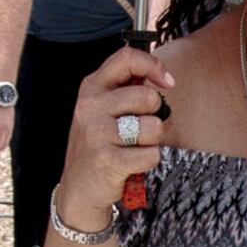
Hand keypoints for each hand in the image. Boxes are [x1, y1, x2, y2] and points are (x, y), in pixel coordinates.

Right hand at [61, 43, 173, 214]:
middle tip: (140, 130)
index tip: (167, 82)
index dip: (153, 66)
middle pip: (148, 96)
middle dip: (155, 115)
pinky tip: (131, 164)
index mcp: (91, 88)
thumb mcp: (102, 109)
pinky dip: (149, 161)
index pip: (126, 58)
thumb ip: (125, 89)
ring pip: (154, 126)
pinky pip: (152, 154)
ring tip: (133, 147)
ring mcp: (97, 133)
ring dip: (152, 141)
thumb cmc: (99, 144)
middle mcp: (91, 106)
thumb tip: (162, 76)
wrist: (79, 188)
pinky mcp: (108, 160)